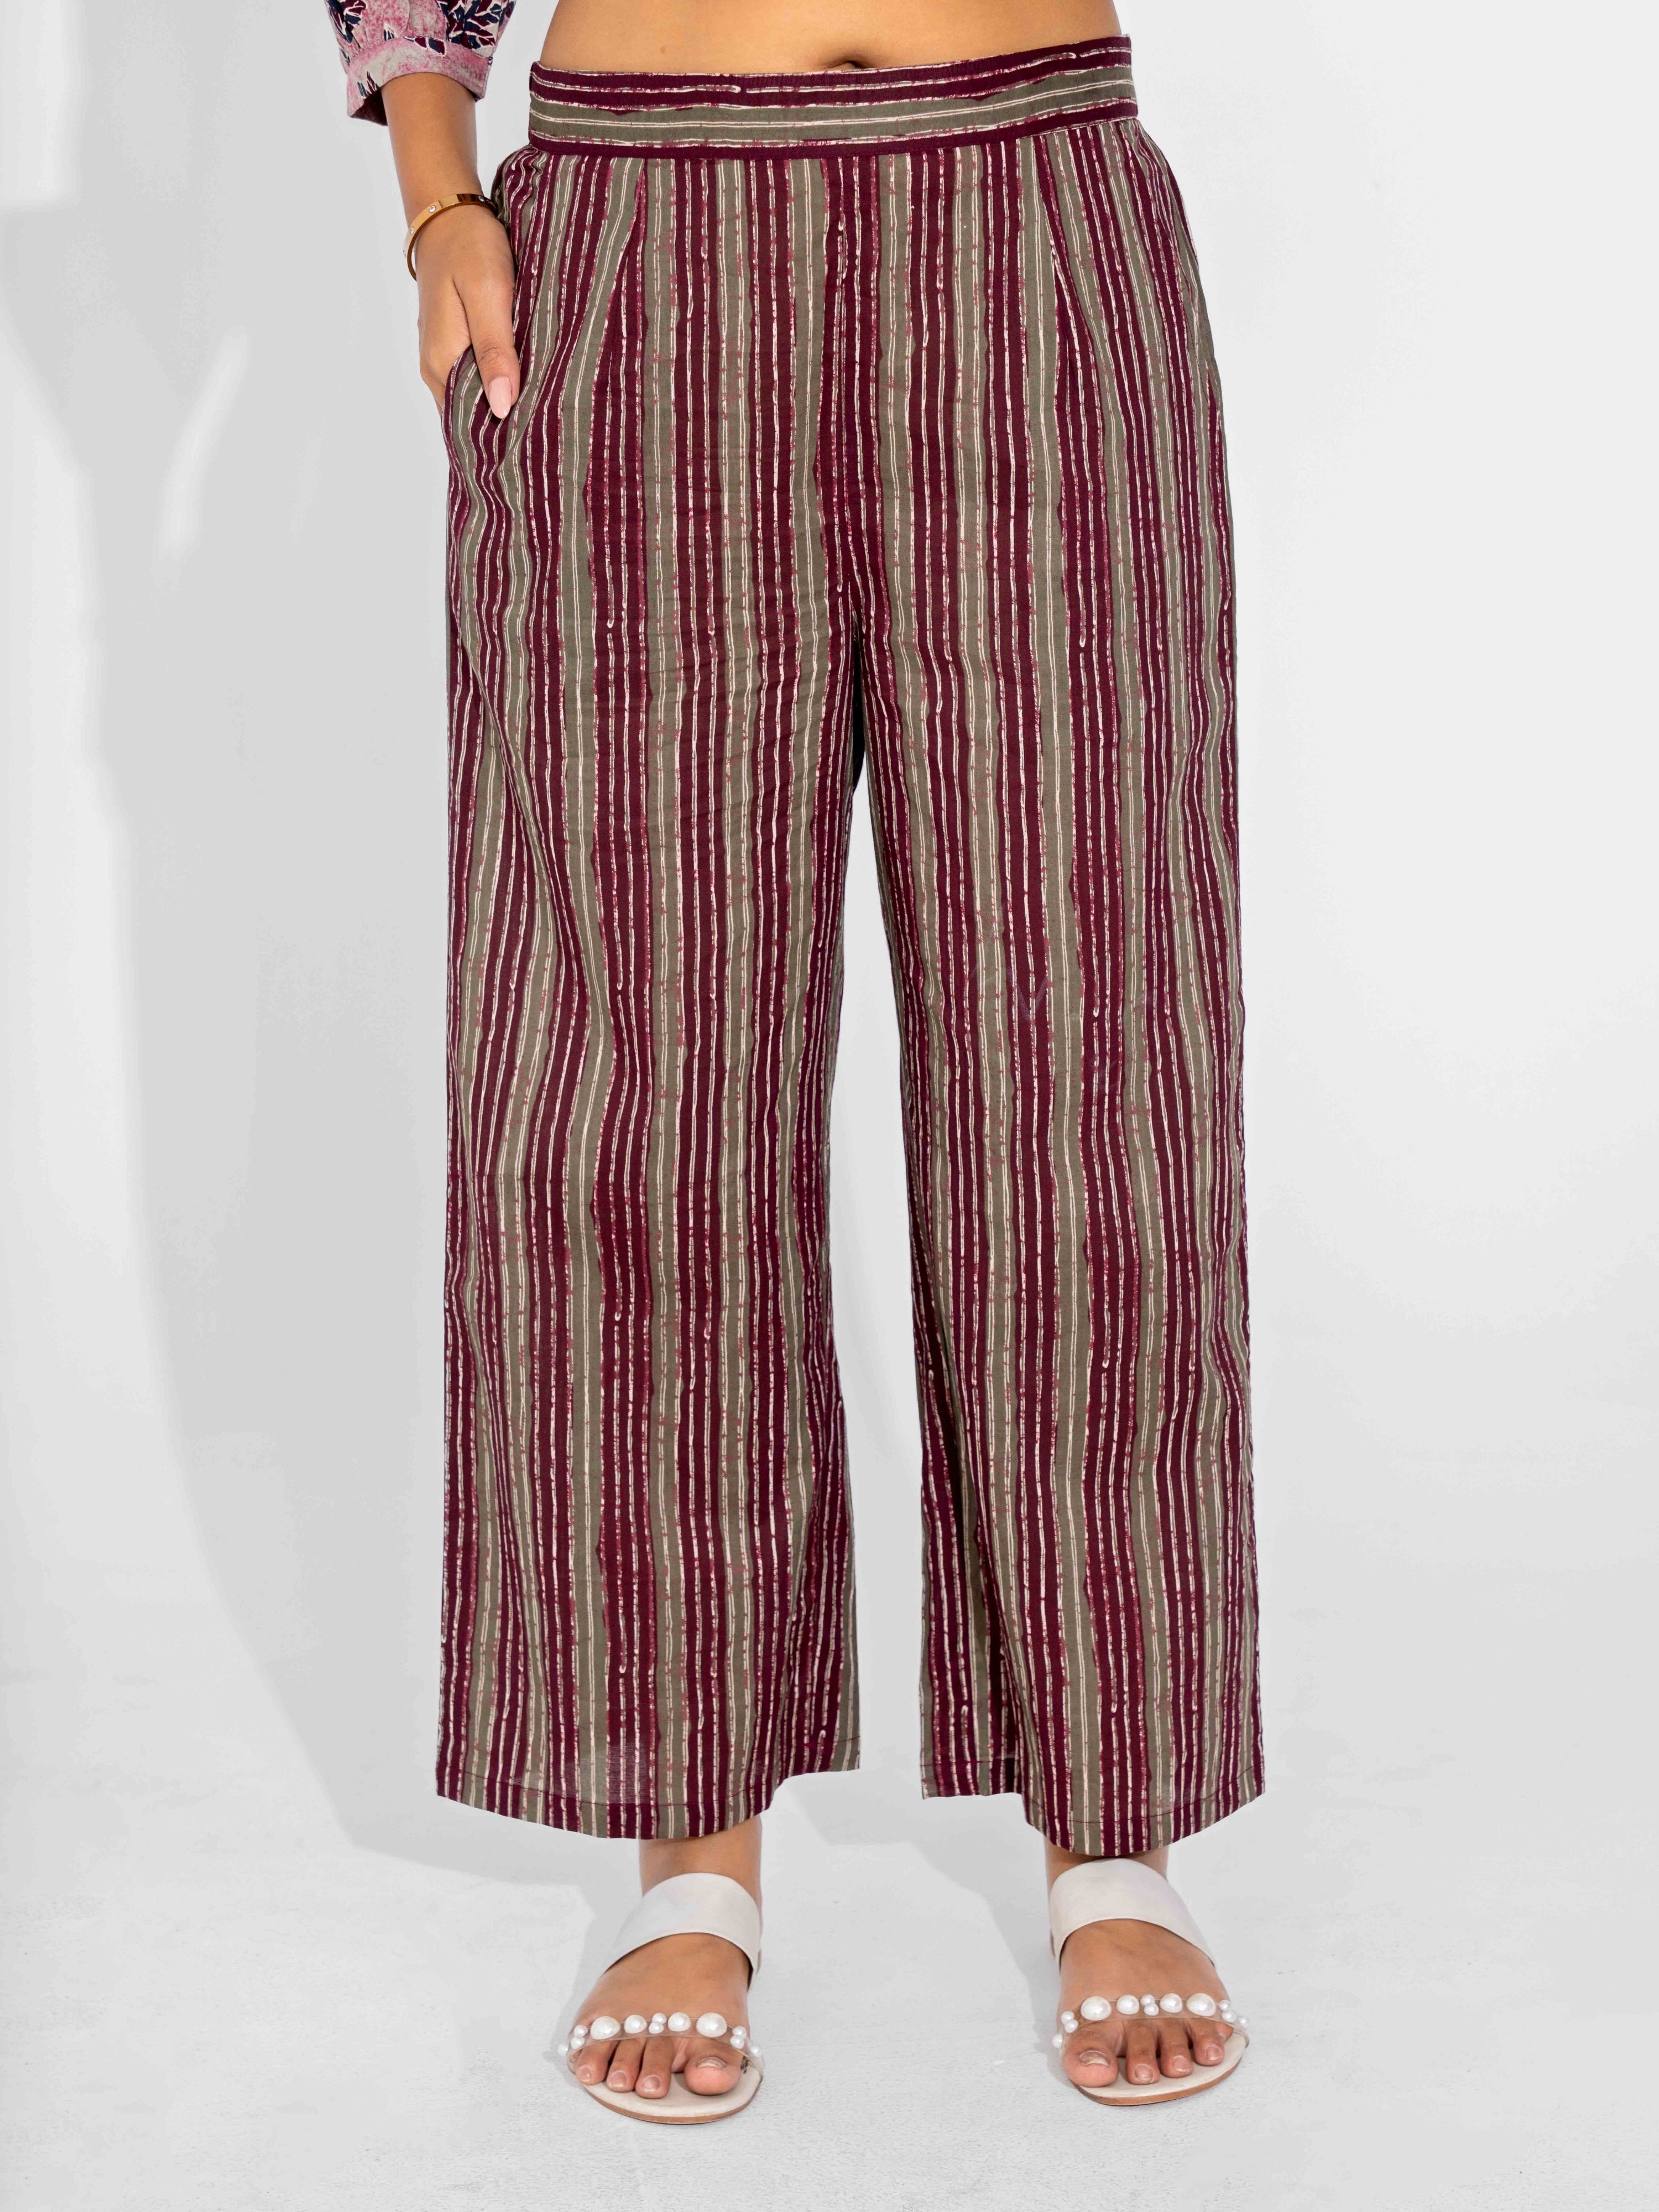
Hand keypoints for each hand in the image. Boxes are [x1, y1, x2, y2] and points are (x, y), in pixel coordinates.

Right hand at [381, 74, 519, 423]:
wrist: (449, 211)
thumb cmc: (470, 246)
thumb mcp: (488, 293)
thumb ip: (495, 350)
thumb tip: (503, 407)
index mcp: (442, 364)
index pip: (469, 427)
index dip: (501, 442)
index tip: (538, 454)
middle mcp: (438, 370)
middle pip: (474, 418)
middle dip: (509, 432)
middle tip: (555, 444)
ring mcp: (446, 358)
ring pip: (478, 400)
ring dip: (510, 408)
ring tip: (550, 422)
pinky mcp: (457, 344)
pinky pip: (480, 378)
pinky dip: (504, 386)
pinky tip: (533, 388)